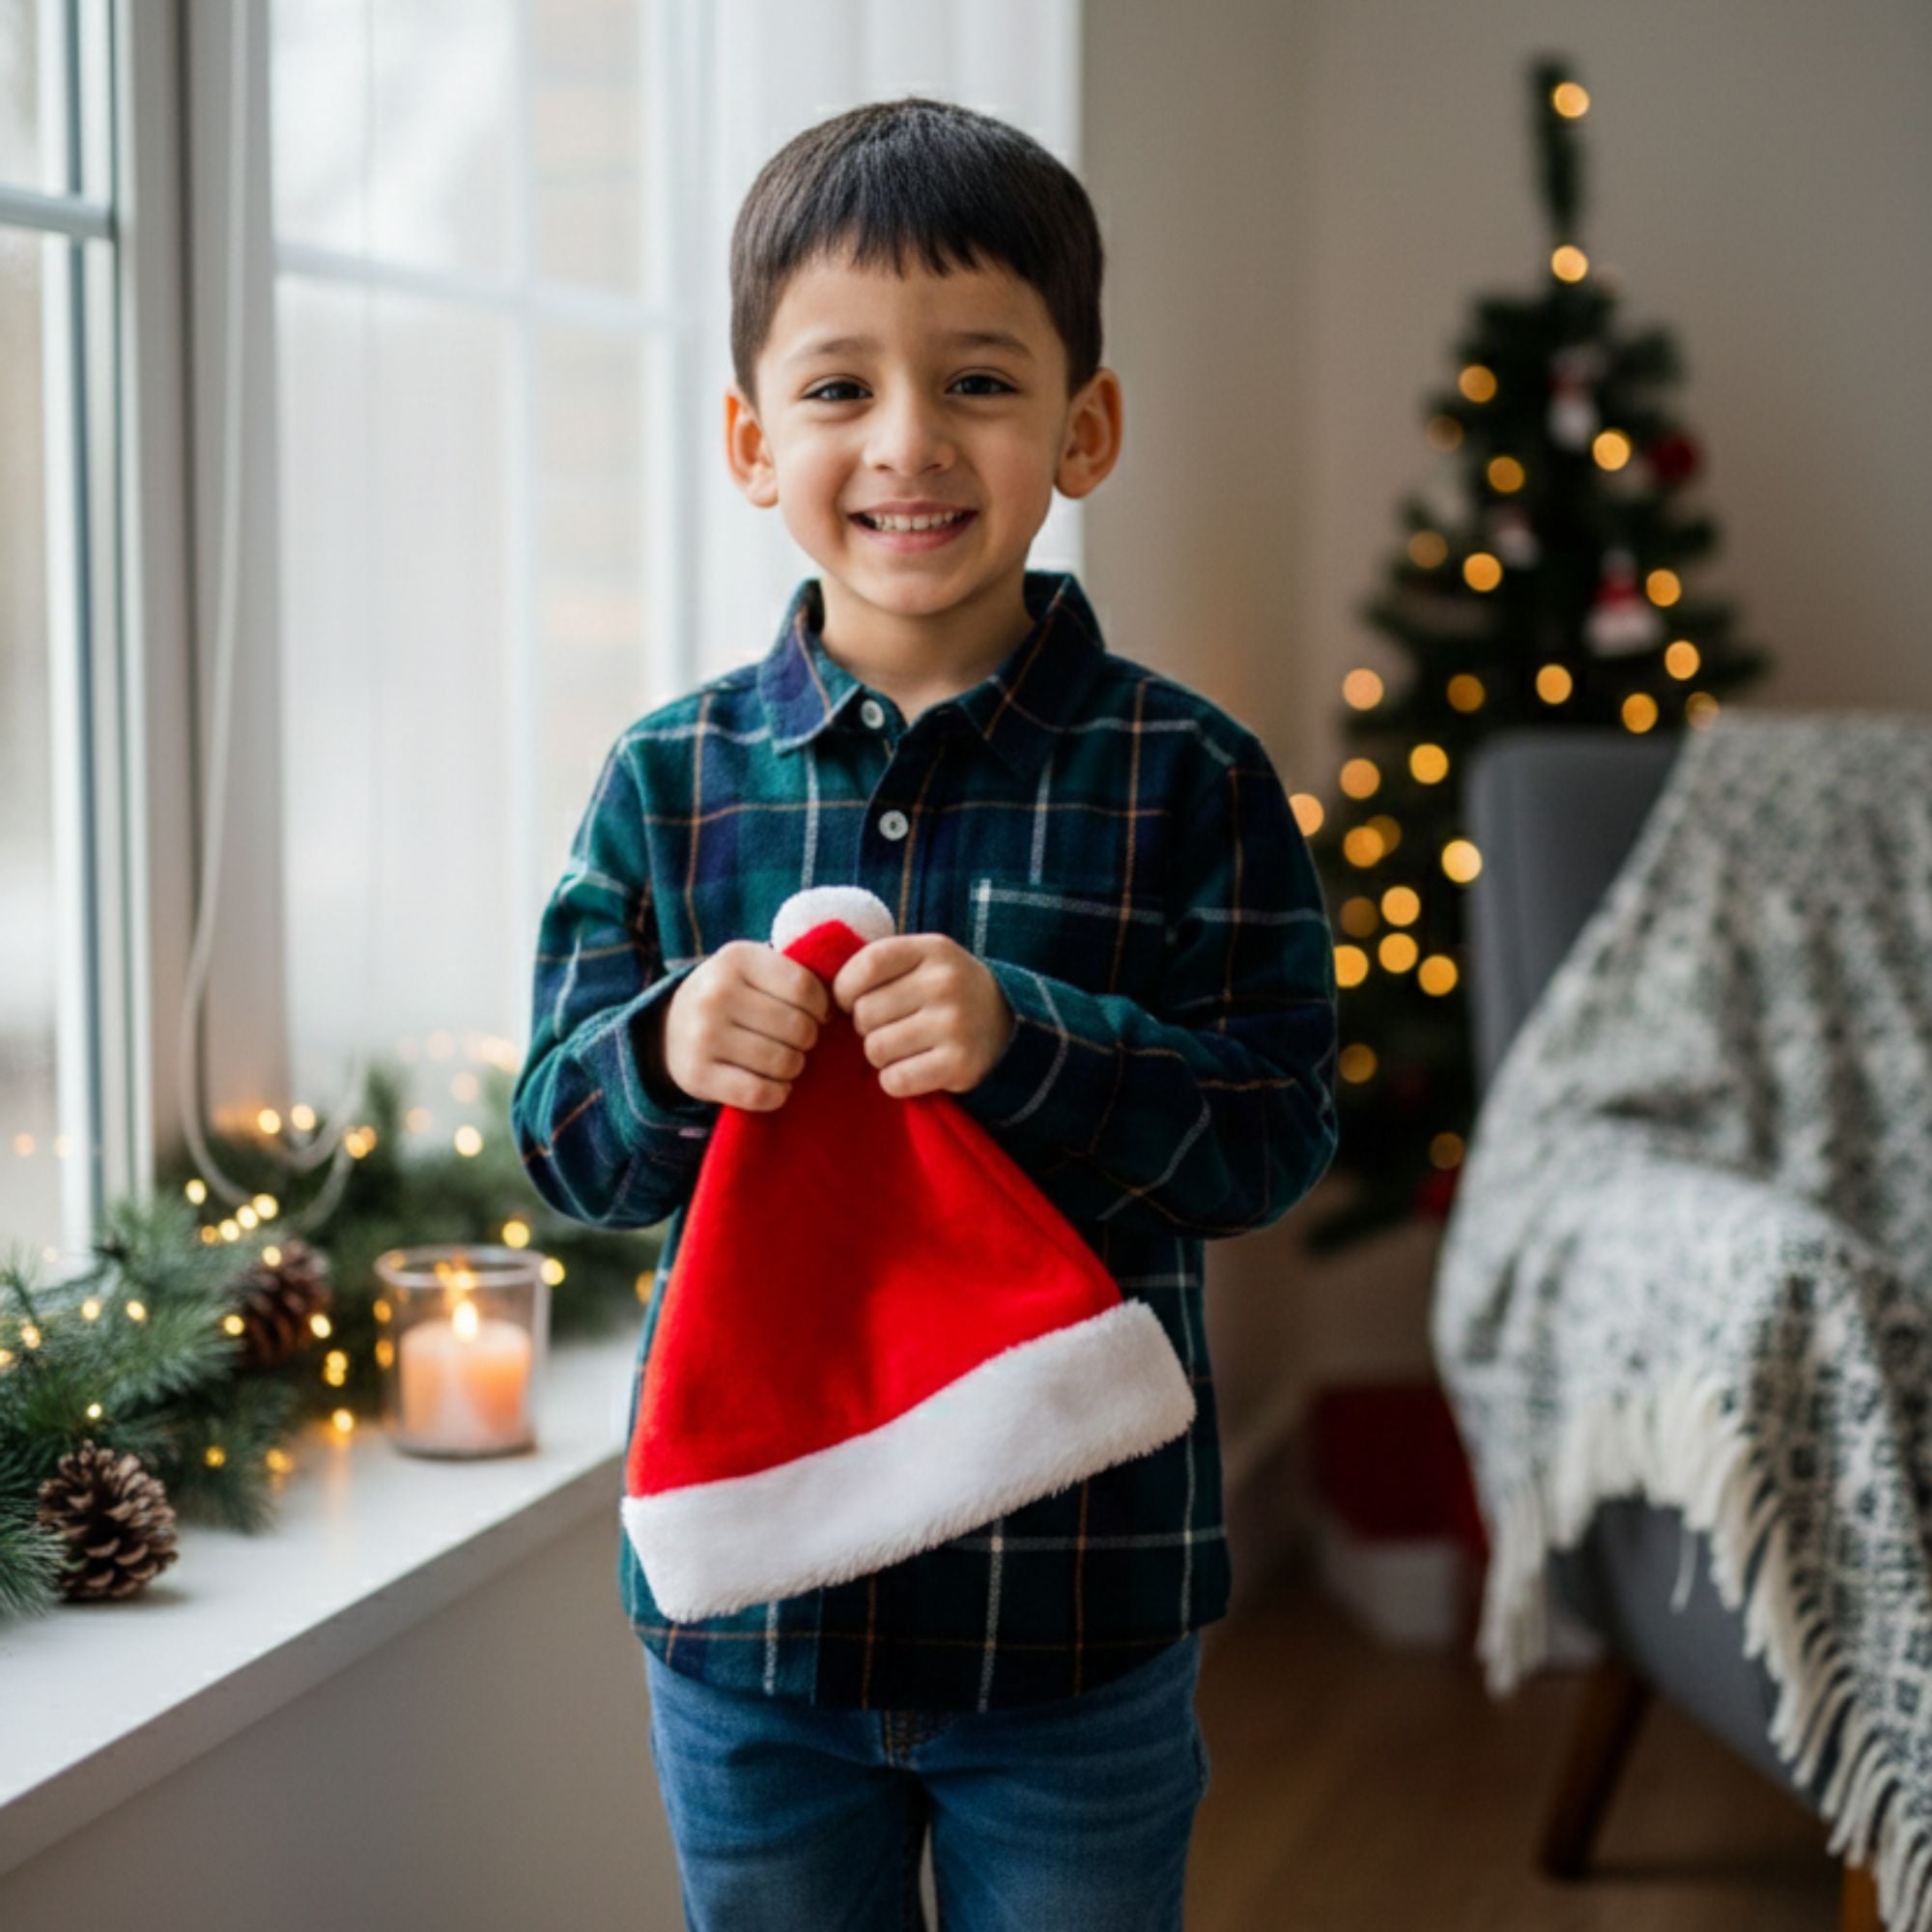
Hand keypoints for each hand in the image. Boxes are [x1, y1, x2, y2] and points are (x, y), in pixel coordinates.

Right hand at [656, 940, 831, 1111]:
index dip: (822, 1008)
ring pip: (783, 1063)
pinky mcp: (697, 1075)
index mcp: (737, 959)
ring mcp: (702, 1036)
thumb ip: (797, 973)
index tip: (815, 1015)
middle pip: (799, 1028)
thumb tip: (846, 999)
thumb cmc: (734, 995)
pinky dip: (776, 1095)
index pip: (806, 988)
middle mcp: (715, 994)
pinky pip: (759, 1094)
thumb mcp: (757, 968)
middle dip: (808, 1040)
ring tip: (784, 1061)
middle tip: (797, 1041)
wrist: (671, 1026)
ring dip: (794, 1068)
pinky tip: (773, 1086)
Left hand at [830, 933, 1016, 1099]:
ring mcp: (955, 1024)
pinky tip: (914, 1068)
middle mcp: (945, 983)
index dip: (845, 990)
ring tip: (904, 1047)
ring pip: (875, 1049)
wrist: (1006, 1023)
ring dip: (880, 1056)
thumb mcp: (920, 961)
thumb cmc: (943, 991)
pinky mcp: (959, 1065)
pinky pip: (895, 1080)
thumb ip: (876, 964)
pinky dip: (895, 1080)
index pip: (864, 967)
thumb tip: (816, 991)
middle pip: (864, 1014)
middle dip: (866, 1026)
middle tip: (889, 1026)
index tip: (852, 1000)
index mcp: (932, 949)